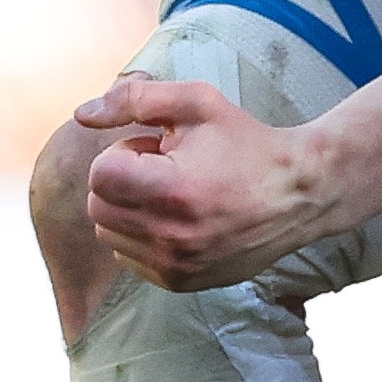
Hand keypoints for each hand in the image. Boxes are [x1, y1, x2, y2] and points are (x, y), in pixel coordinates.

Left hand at [78, 76, 337, 290]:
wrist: (300, 194)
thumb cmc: (247, 141)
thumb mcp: (197, 102)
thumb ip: (134, 99)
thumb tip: (81, 113)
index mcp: (172, 189)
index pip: (100, 173)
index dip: (125, 151)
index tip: (158, 147)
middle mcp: (170, 236)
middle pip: (98, 205)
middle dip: (122, 180)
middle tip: (164, 167)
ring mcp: (175, 265)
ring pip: (108, 234)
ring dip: (129, 209)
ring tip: (173, 193)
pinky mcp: (181, 282)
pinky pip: (129, 259)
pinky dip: (142, 236)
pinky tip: (178, 218)